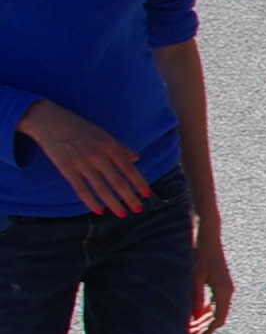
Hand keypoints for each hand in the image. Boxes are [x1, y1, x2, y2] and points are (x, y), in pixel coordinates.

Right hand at [17, 100, 150, 217]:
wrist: (50, 120)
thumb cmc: (79, 127)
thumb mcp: (103, 134)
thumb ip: (120, 148)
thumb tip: (136, 159)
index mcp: (109, 146)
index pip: (129, 168)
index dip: (139, 183)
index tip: (147, 195)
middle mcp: (98, 155)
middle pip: (118, 181)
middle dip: (129, 197)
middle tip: (138, 209)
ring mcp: (82, 163)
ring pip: (101, 188)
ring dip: (113, 203)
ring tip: (122, 213)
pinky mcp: (66, 169)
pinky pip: (81, 190)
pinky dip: (90, 202)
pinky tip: (99, 211)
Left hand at [189, 221, 230, 333]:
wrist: (206, 233)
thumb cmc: (199, 252)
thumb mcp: (193, 277)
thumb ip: (194, 299)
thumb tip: (193, 319)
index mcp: (222, 290)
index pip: (218, 319)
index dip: (207, 331)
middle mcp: (227, 290)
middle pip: (218, 316)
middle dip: (204, 327)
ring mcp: (224, 285)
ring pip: (217, 310)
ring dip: (204, 320)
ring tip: (190, 327)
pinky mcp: (220, 281)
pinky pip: (215, 302)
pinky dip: (206, 310)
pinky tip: (194, 313)